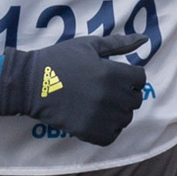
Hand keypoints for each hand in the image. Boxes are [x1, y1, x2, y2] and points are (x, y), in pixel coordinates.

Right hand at [0, 31, 148, 147]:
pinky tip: (95, 119)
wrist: (31, 83)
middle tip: (105, 90)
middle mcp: (110, 96)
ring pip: (125, 119)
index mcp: (112, 73)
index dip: (130, 76)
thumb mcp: (89, 45)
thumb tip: (145, 39)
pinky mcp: (89, 131)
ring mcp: (100, 116)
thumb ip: (119, 44)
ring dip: (117, 113)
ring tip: (99, 104)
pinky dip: (107, 130)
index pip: (140, 78)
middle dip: (125, 94)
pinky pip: (112, 136)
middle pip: (136, 100)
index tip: (115, 76)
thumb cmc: (59, 59)